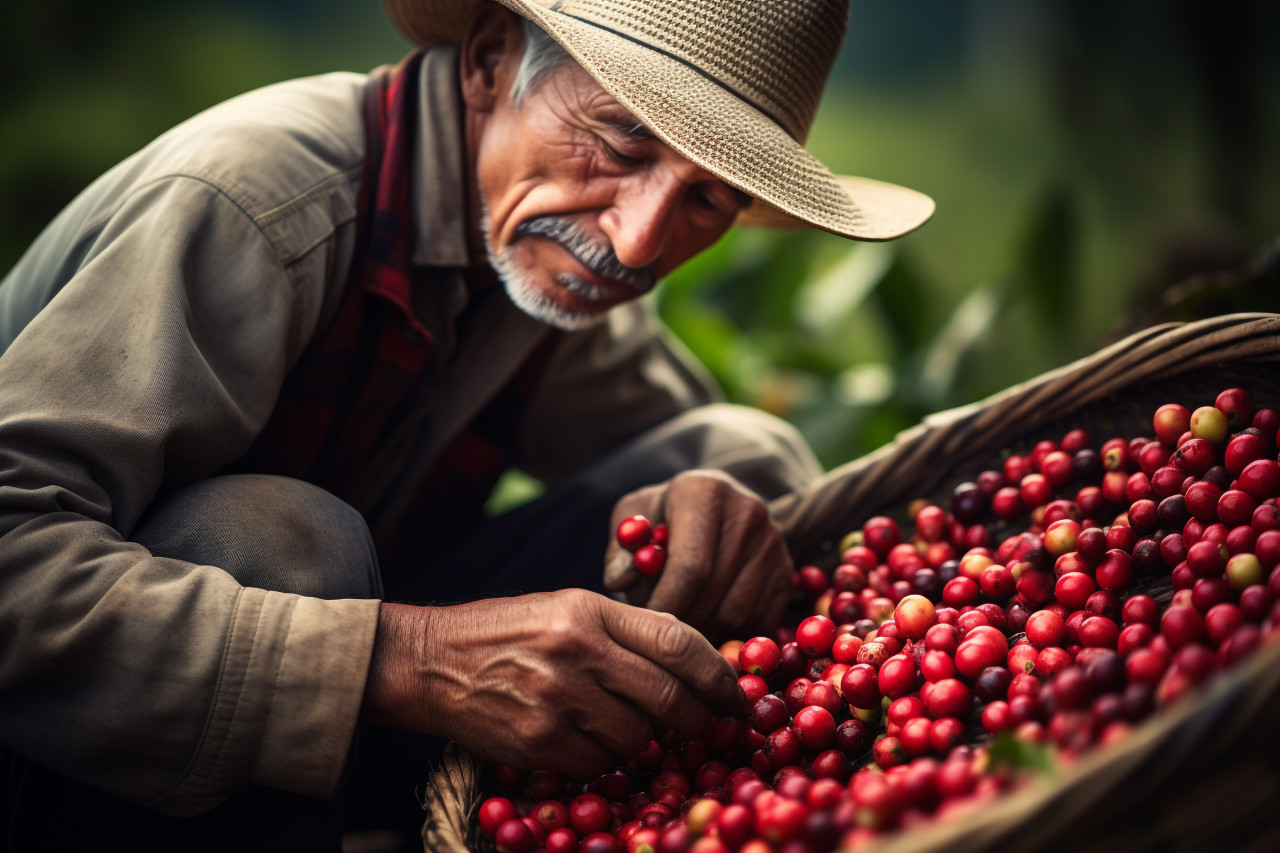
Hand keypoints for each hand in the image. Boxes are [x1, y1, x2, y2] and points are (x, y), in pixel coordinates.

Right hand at [360, 590, 740, 779]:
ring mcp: (557, 697)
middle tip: (703, 726)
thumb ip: (627, 629)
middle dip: (696, 719)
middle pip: (667, 696)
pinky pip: (597, 764)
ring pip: (636, 737)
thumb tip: (696, 659)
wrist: (429, 661)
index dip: (718, 673)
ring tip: (616, 724)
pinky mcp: (538, 740)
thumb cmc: (507, 632)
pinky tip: (580, 741)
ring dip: (639, 740)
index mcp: (590, 610)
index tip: (735, 694)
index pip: (677, 640)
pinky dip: (599, 760)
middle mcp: (577, 649)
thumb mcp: (568, 607)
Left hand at [604, 470, 793, 641]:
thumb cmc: (661, 518)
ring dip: (705, 633)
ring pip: (737, 612)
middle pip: (714, 591)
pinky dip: (731, 635)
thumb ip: (620, 551)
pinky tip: (706, 627)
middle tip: (659, 636)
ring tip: (680, 630)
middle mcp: (747, 511)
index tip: (645, 625)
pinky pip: (758, 621)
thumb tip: (621, 580)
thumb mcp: (632, 521)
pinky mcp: (786, 570)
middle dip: (682, 623)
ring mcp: (773, 542)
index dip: (665, 604)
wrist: (709, 509)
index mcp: (704, 491)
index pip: (691, 565)